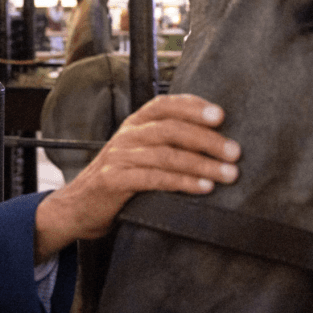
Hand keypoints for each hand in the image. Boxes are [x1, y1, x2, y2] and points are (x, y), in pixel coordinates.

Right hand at [33, 94, 240, 261]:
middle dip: (207, 139)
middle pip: (171, 129)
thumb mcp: (140, 153)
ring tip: (228, 174)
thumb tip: (215, 140)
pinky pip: (154, 178)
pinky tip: (203, 187)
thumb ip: (167, 143)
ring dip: (202, 164)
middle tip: (235, 152)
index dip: (194, 106)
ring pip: (166, 154)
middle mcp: (127, 135)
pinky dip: (182, 182)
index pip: (166, 104)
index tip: (221, 115)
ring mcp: (119, 157)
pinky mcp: (114, 181)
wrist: (77, 207)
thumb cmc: (119, 180)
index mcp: (135, 124)